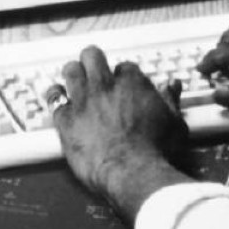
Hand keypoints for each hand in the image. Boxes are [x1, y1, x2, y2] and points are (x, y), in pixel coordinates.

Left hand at [50, 46, 191, 220]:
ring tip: (75, 78)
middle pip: (92, 56)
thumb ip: (171, 101)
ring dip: (73, 73)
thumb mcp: (174, 124)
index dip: (123, 76)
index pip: (124, 66)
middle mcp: (105, 86)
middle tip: (95, 70)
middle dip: (93, 61)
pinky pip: (54, 98)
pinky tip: (58, 98)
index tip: (123, 85)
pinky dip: (56, 97)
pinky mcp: (67, 119)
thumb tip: (173, 86)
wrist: (132, 173)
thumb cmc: (156, 151)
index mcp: (132, 83)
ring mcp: (83, 101)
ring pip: (71, 70)